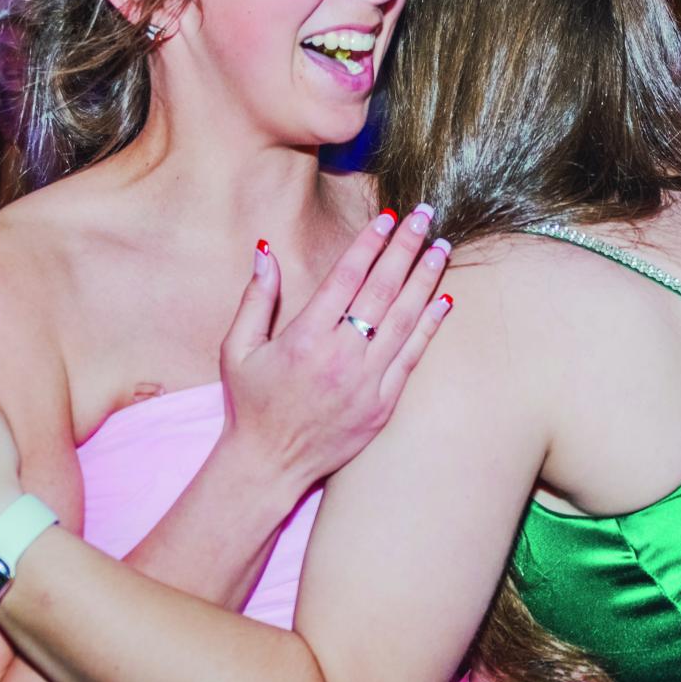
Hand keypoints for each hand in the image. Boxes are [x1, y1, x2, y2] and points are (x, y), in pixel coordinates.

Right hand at [218, 208, 453, 487]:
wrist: (269, 465)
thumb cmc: (250, 404)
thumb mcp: (237, 350)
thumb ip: (256, 299)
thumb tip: (266, 252)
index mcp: (305, 339)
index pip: (346, 278)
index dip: (369, 244)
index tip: (387, 216)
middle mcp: (340, 357)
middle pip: (382, 291)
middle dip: (406, 248)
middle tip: (425, 216)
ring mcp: (366, 382)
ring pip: (405, 320)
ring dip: (426, 280)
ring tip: (441, 247)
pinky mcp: (383, 404)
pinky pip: (412, 357)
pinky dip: (430, 326)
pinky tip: (443, 300)